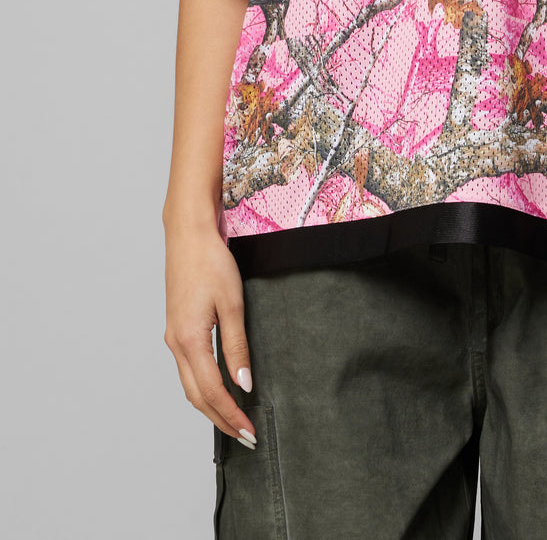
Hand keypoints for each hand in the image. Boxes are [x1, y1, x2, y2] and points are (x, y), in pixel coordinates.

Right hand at [162, 217, 256, 447]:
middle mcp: (176, 343)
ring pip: (190, 384)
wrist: (188, 235)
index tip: (249, 432)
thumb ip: (237, 346)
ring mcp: (174, 336)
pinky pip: (189, 369)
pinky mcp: (177, 328)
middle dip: (220, 419)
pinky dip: (203, 386)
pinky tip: (219, 388)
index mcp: (189, 340)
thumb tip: (244, 384)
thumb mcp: (233, 303)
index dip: (230, 415)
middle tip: (245, 436)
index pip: (211, 391)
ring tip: (234, 419)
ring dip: (211, 406)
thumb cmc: (212, 263)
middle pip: (196, 396)